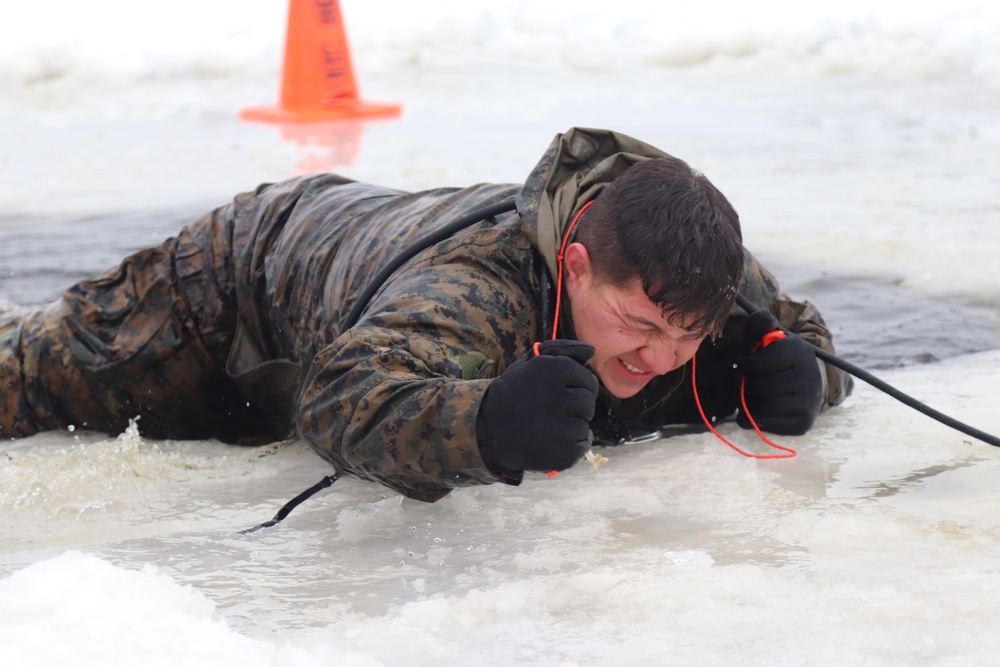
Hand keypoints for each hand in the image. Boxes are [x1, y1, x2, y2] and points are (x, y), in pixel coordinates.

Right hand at [477, 339, 598, 474]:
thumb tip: (592, 350)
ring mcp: (564, 427)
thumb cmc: (513, 393)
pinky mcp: (566, 452)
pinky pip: (582, 443)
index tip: (553, 394)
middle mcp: (561, 396)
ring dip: (571, 424)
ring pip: (585, 423)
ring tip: (545, 425)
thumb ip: (562, 351)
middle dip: (573, 406)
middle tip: (548, 411)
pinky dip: (571, 444)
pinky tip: (549, 440)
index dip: (573, 387)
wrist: (487, 429)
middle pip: (588, 402)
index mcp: (556, 370)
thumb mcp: (531, 363)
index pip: (587, 380)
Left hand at [735, 310, 822, 434]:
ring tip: (753, 396)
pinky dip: (752, 421)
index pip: (752, 365)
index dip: (741, 368)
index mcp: (797, 350)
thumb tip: (763, 320)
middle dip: (745, 387)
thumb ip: (760, 324)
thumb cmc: (776, 359)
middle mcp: (808, 375)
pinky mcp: (803, 422)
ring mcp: (808, 400)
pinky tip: (753, 413)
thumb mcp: (768, 338)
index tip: (743, 367)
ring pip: (759, 407)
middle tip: (749, 384)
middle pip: (756, 388)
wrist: (803, 383)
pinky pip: (766, 425)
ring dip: (747, 404)